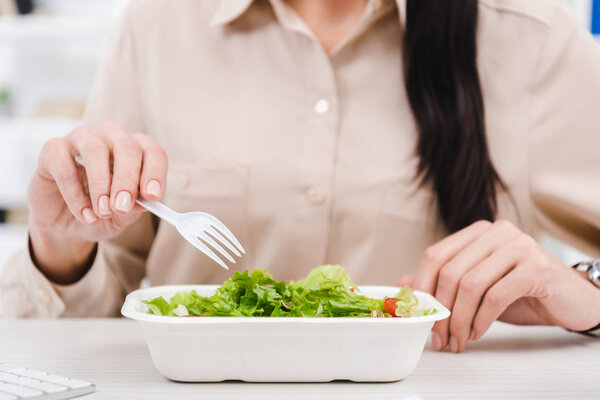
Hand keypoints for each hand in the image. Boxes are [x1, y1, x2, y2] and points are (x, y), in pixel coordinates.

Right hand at [28, 123, 167, 283]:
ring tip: (103, 212)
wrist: (66, 222)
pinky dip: (75, 194)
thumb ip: (134, 208)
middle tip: (122, 206)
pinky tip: (85, 214)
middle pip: (126, 147)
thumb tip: (144, 202)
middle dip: (127, 179)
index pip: (152, 152)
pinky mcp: (53, 149)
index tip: (153, 196)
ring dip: (101, 184)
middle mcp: (110, 138)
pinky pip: (64, 165)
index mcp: (135, 150)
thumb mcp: (122, 216)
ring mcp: (81, 139)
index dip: (155, 172)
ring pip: (95, 149)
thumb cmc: (101, 212)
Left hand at [397, 220, 599, 352]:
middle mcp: (496, 232)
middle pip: (450, 271)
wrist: (571, 299)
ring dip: (459, 320)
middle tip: (439, 337)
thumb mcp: (478, 286)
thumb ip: (443, 282)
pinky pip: (496, 295)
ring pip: (471, 285)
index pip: (435, 255)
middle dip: (441, 311)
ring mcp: (518, 246)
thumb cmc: (522, 292)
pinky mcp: (536, 267)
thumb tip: (403, 284)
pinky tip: (477, 333)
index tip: (419, 316)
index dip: (422, 287)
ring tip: (458, 340)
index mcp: (478, 232)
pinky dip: (481, 319)